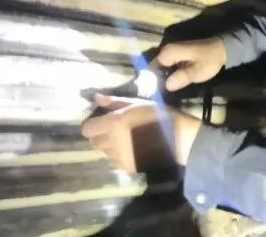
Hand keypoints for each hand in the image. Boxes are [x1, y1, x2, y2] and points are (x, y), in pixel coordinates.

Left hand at [81, 94, 201, 171]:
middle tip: (112, 129)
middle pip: (94, 142)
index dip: (92, 124)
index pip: (87, 129)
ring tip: (124, 139)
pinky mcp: (127, 168)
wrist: (178, 140)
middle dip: (100, 135)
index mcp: (113, 124)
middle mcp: (112, 142)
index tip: (100, 120)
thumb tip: (96, 98)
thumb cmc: (158, 117)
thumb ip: (115, 102)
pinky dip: (118, 155)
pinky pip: (115, 161)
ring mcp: (119, 158)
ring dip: (109, 145)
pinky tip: (132, 148)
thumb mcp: (138, 104)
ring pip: (104, 152)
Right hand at [156, 38, 226, 90]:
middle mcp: (166, 49)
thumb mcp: (197, 72)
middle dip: (154, 79)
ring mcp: (170, 52)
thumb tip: (166, 86)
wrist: (221, 50)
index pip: (152, 66)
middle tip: (158, 94)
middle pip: (154, 66)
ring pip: (159, 67)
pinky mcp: (175, 56)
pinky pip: (166, 66)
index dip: (151, 79)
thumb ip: (181, 78)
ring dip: (160, 78)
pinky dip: (166, 74)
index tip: (153, 92)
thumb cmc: (209, 60)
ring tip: (162, 91)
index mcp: (169, 52)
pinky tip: (170, 84)